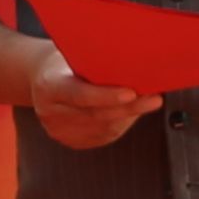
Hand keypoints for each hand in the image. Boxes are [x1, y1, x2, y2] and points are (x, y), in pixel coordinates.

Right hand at [27, 43, 158, 149]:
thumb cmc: (66, 64)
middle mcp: (50, 112)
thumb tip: (131, 66)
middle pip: (97, 115)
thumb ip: (94, 64)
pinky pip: (106, 136)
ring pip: (106, 128)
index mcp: (48, 87)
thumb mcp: (72, 57)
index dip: (106, 96)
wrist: (45, 81)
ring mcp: (60, 130)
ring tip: (148, 101)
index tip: (131, 93)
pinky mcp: (72, 141)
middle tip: (154, 99)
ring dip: (130, 115)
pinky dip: (123, 123)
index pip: (79, 95)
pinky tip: (130, 111)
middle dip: (129, 108)